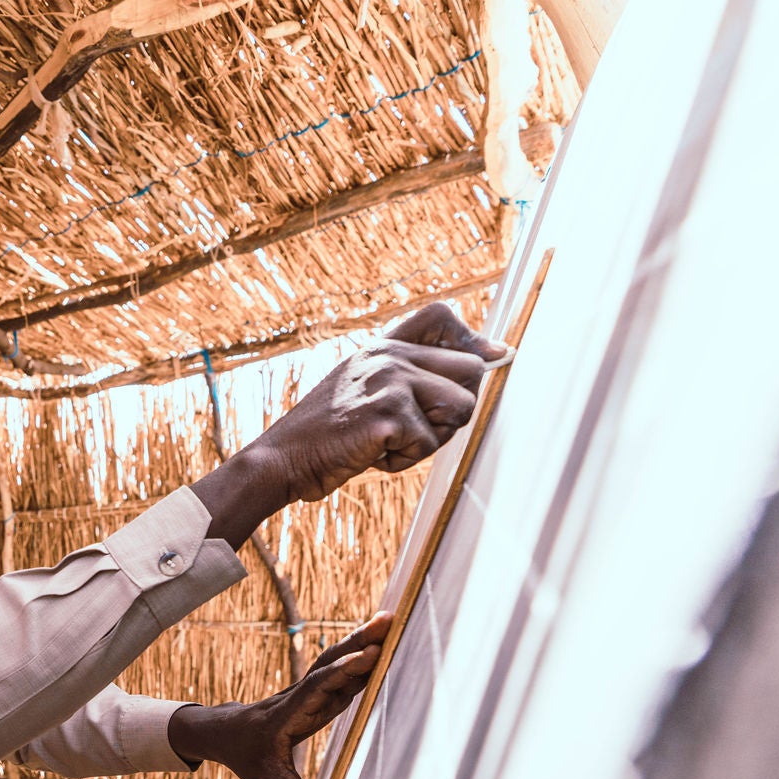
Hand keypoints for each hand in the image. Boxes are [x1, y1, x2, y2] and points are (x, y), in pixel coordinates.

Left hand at [168, 616, 389, 778]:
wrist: (224, 731)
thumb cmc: (247, 755)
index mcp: (290, 713)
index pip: (318, 687)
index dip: (342, 673)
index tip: (367, 657)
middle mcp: (303, 695)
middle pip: (332, 661)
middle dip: (359, 640)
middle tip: (390, 620)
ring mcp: (312, 690)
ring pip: (338, 659)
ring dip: (364, 639)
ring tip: (393, 618)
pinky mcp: (321, 692)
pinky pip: (344, 670)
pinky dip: (364, 655)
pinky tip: (387, 643)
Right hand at [193, 305, 503, 543]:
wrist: (281, 460)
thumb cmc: (324, 433)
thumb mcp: (361, 385)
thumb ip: (413, 369)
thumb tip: (498, 354)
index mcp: (381, 347)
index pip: (442, 317)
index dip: (471, 341)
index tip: (484, 362)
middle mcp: (388, 356)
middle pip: (471, 370)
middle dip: (454, 408)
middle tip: (413, 427)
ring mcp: (389, 381)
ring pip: (462, 408)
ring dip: (434, 437)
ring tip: (391, 441)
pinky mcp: (388, 414)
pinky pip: (431, 443)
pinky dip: (403, 461)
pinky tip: (370, 455)